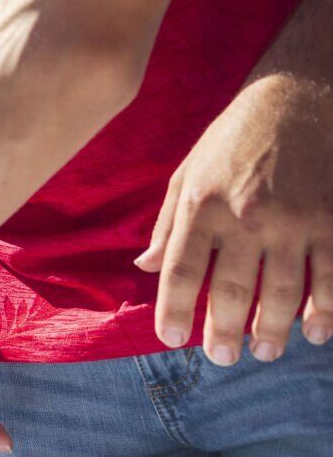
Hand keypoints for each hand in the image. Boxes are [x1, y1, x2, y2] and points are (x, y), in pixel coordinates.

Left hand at [135, 84, 332, 360]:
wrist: (299, 98)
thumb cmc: (235, 137)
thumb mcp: (188, 171)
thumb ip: (168, 223)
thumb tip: (142, 266)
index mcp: (202, 202)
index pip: (180, 269)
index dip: (173, 309)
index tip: (170, 339)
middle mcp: (246, 216)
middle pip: (231, 291)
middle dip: (223, 332)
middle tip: (220, 358)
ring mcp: (294, 221)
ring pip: (283, 294)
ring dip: (273, 331)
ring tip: (265, 352)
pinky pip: (330, 279)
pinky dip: (325, 311)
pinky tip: (316, 332)